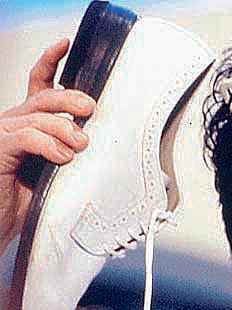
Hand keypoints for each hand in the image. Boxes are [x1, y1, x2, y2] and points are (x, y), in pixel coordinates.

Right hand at [0, 39, 95, 252]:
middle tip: (90, 110)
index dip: (50, 61)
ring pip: (39, 116)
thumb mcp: (61, 171)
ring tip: (80, 145)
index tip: (66, 43)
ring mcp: (5, 134)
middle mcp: (15, 123)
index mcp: (31, 123)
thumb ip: (75, 152)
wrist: (2, 224)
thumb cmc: (31, 199)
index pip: (40, 84)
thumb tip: (102, 142)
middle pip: (45, 97)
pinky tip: (63, 156)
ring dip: (66, 129)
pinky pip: (28, 136)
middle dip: (71, 99)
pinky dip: (50, 144)